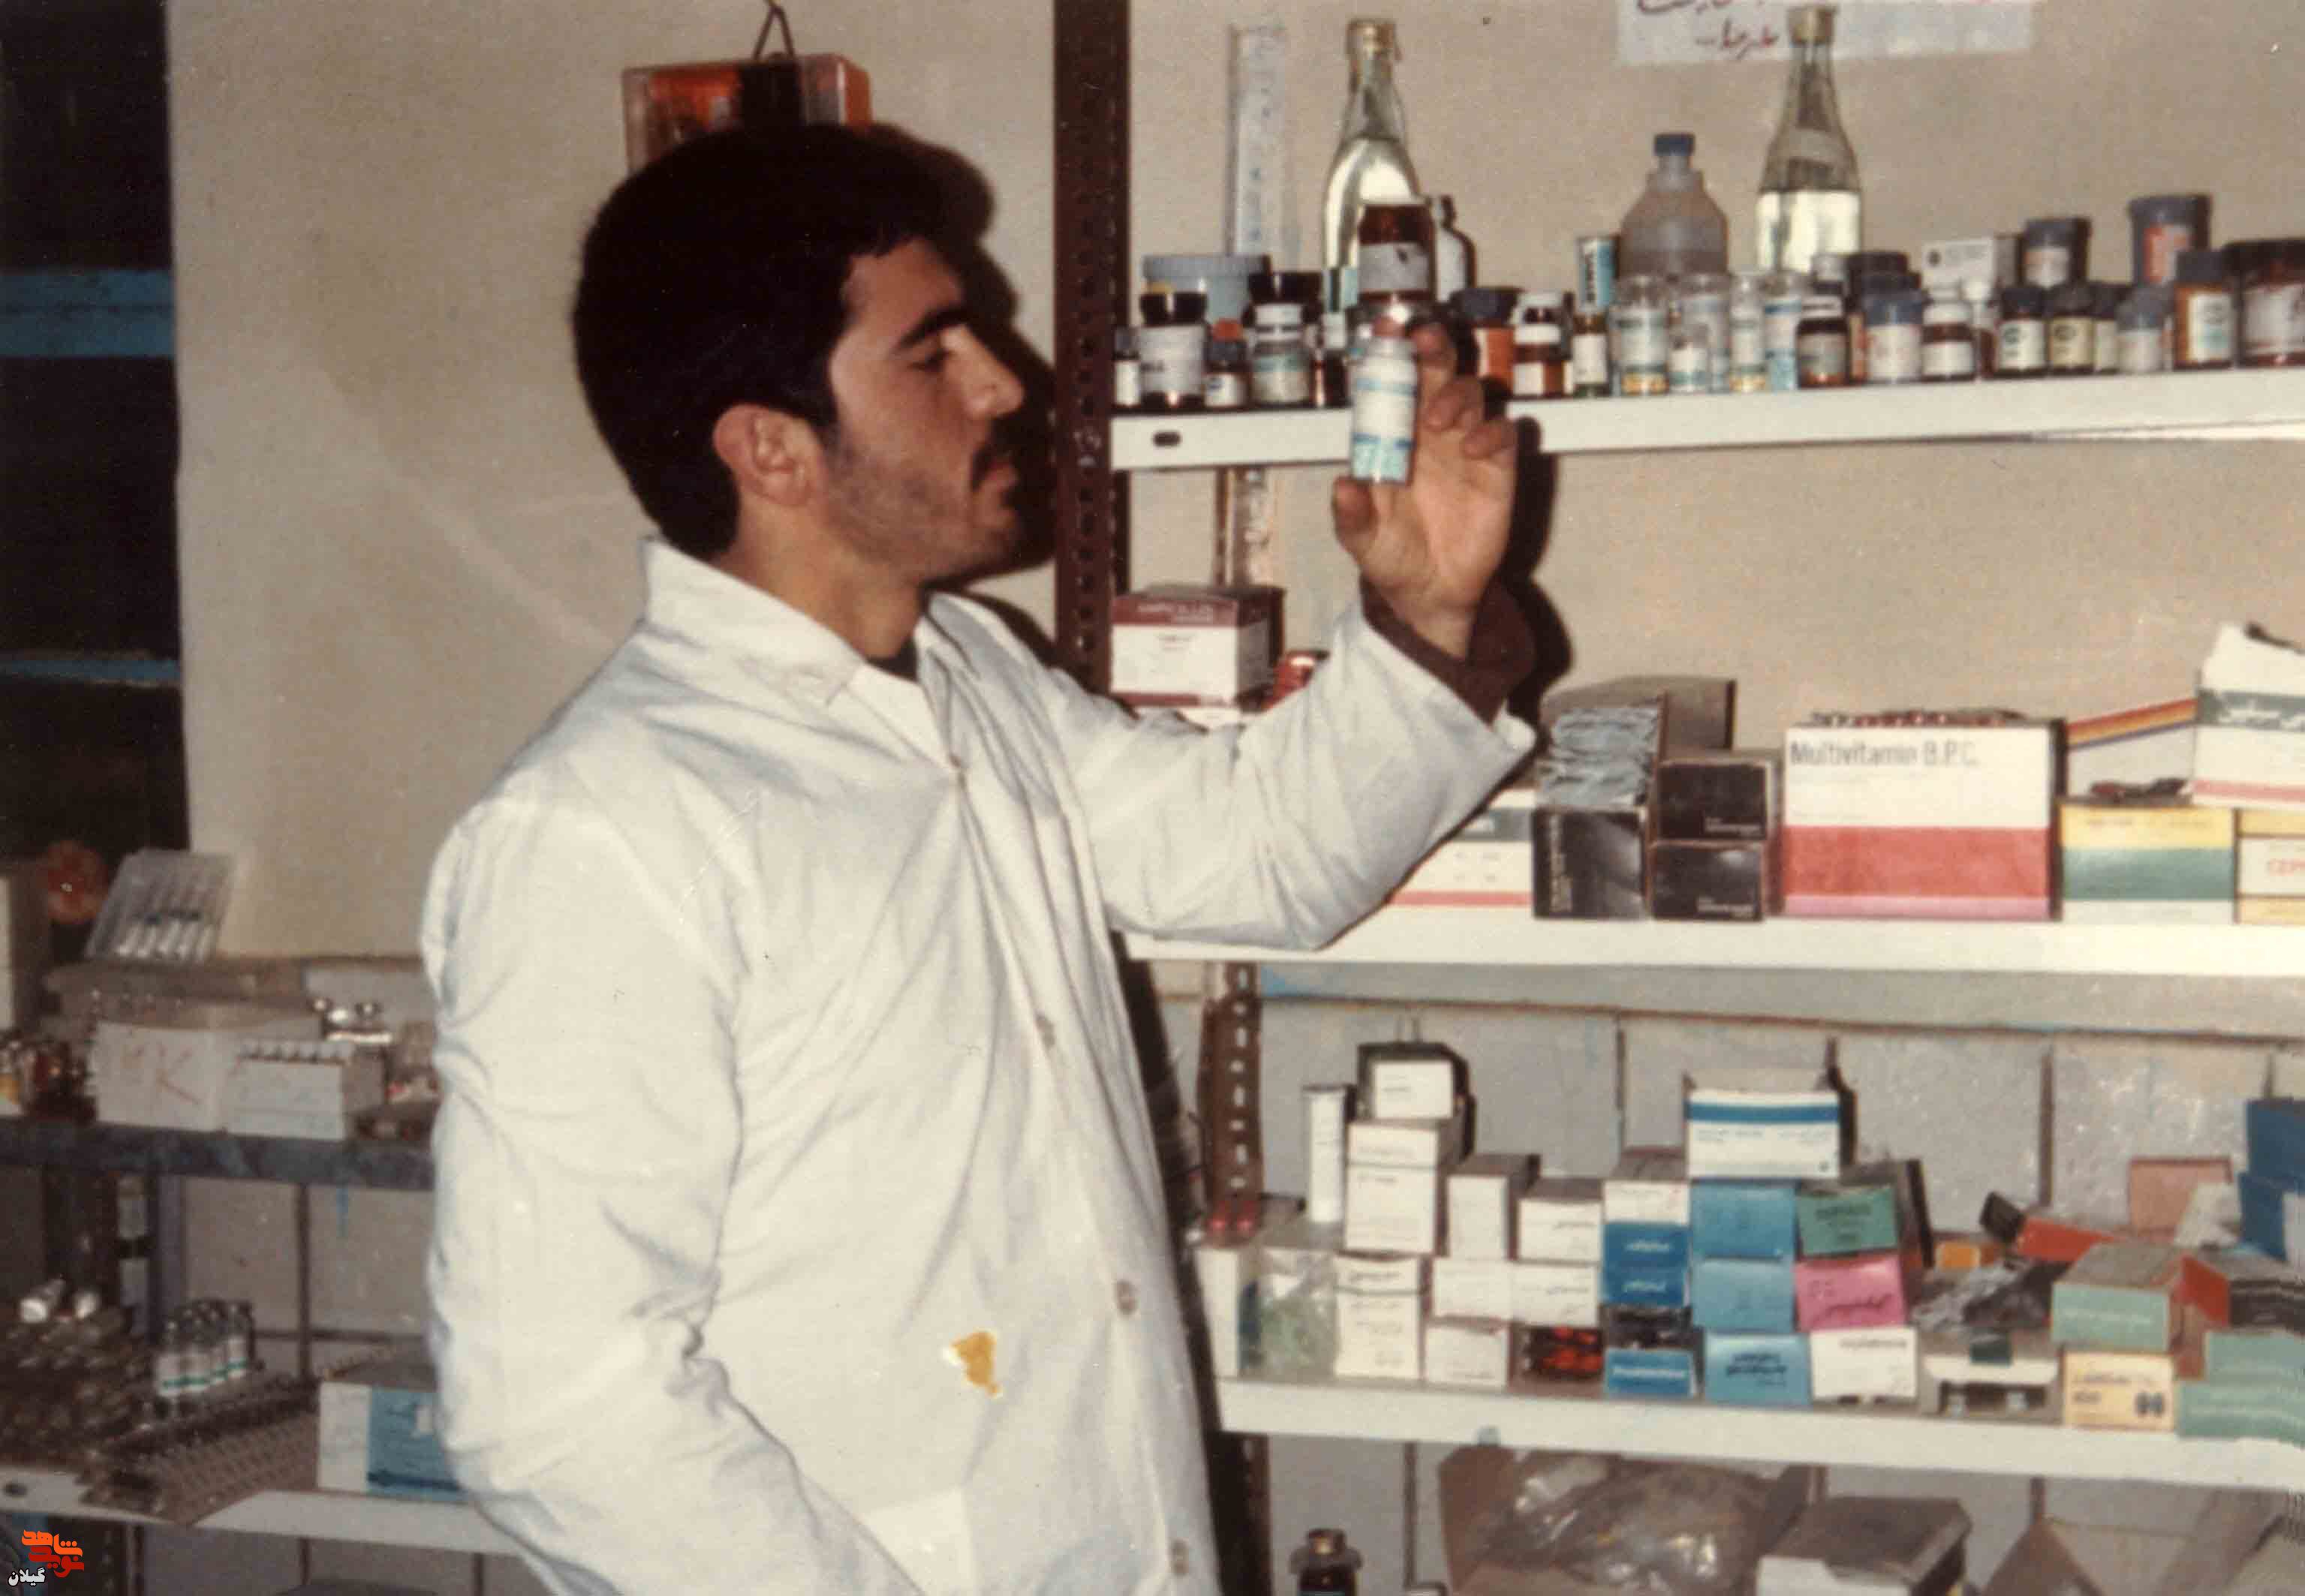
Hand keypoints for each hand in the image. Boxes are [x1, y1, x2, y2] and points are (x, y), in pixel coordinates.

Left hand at [1330, 320, 1518, 658]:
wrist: (1431, 593)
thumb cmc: (1392, 557)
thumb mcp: (1363, 541)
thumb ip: (1352, 515)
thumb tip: (1343, 486)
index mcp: (1390, 437)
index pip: (1389, 385)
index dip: (1389, 355)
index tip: (1385, 331)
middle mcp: (1428, 431)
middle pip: (1435, 374)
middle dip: (1432, 351)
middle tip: (1425, 340)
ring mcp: (1464, 445)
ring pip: (1469, 394)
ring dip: (1456, 395)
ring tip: (1439, 421)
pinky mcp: (1497, 468)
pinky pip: (1502, 433)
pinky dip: (1492, 431)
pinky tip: (1475, 448)